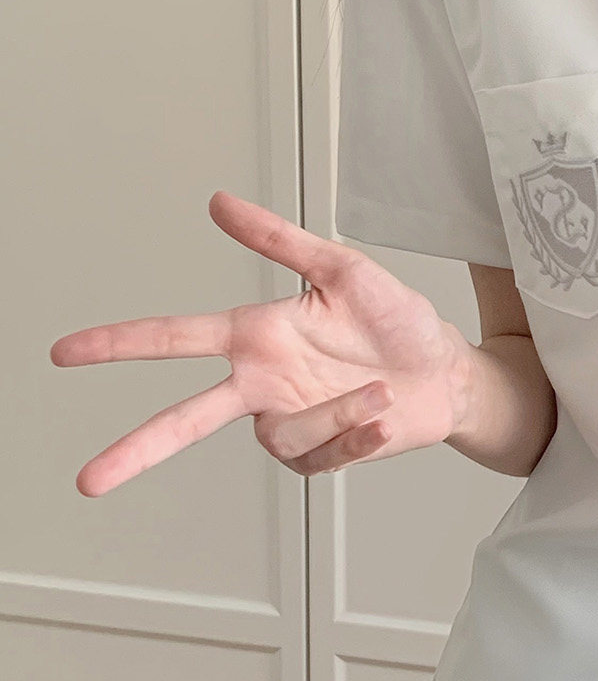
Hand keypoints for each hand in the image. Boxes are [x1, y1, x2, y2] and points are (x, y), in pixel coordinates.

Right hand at [51, 190, 477, 495]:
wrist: (447, 373)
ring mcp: (289, 422)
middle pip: (185, 419)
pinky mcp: (320, 454)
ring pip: (283, 435)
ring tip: (378, 388)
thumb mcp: (343, 269)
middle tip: (91, 479)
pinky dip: (356, 433)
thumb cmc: (397, 322)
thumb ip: (279, 239)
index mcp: (256, 338)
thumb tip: (218, 201)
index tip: (66, 354)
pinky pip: (323, 454)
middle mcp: (262, 384)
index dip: (119, 344)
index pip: (174, 340)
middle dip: (138, 447)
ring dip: (337, 412)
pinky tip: (382, 414)